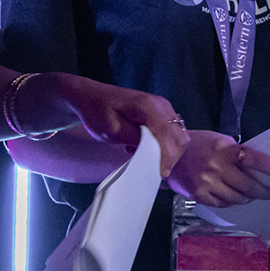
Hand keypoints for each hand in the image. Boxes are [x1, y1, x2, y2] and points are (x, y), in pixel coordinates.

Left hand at [48, 74, 187, 176]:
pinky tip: (144, 147)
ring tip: (144, 154)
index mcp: (148, 106)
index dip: (166, 156)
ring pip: (178, 135)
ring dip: (168, 151)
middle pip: (178, 136)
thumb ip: (135, 139)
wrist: (91, 97)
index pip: (166, 134)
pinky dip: (165, 144)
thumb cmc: (98, 112)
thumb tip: (154, 151)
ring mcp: (163, 107)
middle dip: (170, 157)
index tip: (162, 173)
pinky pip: (171, 132)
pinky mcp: (161, 112)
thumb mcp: (112, 130)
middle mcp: (161, 105)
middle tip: (153, 170)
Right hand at [166, 130, 269, 207]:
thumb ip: (239, 153)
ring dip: (249, 198)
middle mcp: (216, 167)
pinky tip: (234, 196)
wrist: (170, 153)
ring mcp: (207, 183)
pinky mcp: (200, 195)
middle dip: (264, 191)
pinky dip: (233, 201)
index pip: (256, 160)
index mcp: (225, 149)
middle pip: (250, 186)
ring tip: (251, 195)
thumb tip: (262, 169)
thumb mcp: (221, 141)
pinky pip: (224, 204)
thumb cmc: (200, 144)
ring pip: (238, 198)